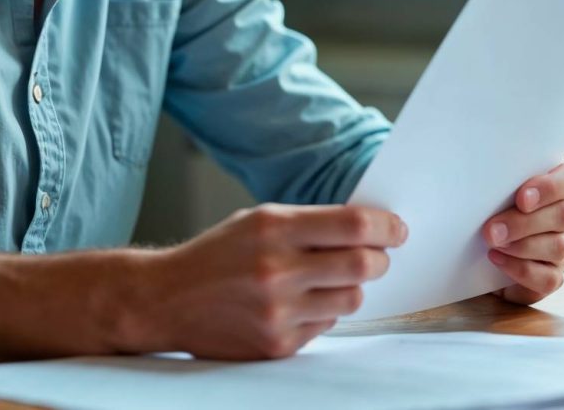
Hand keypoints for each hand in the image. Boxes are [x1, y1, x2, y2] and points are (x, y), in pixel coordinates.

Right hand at [135, 203, 406, 359]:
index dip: (385, 226)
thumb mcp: (257, 220)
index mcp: (274, 227)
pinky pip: (327, 325)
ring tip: (330, 279)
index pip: (353, 225)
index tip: (397, 229)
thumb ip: (309, 222)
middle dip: (380, 259)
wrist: (166, 300)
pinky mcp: (277, 344)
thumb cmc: (218, 255)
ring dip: (351, 287)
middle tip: (379, 256)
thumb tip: (368, 226)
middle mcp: (276, 269)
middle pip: (363, 265)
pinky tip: (299, 302)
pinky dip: (323, 311)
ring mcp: (277, 311)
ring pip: (351, 299)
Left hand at [482, 160, 563, 304]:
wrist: (475, 253)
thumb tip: (483, 180)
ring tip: (492, 242)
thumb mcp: (494, 189)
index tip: (522, 198)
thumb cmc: (487, 207)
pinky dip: (520, 269)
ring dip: (521, 246)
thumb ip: (501, 181)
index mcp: (561, 185)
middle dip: (524, 222)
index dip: (552, 187)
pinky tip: (497, 258)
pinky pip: (548, 278)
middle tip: (492, 229)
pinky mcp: (554, 276)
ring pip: (558, 247)